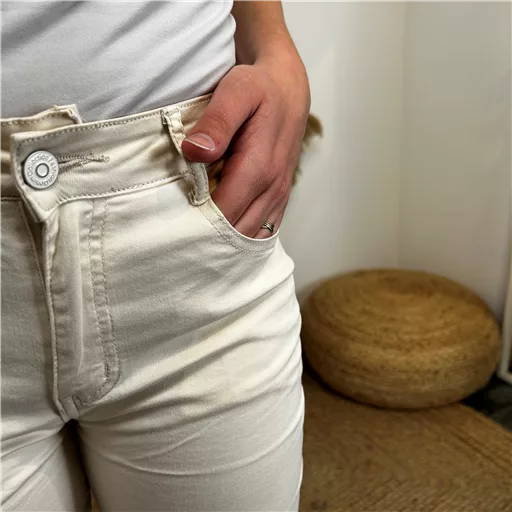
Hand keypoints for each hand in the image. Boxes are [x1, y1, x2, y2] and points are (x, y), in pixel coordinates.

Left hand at [181, 51, 310, 238]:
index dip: (196, 222)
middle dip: (207, 237)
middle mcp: (272, 189)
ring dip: (223, 241)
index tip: (170, 222)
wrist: (289, 91)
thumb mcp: (237, 91)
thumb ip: (217, 122)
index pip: (223, 212)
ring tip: (195, 236)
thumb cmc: (260, 89)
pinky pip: (262, 232)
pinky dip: (241, 238)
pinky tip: (221, 234)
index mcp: (259, 167)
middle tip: (176, 235)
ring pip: (249, 237)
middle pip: (236, 231)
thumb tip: (194, 151)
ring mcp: (278, 197)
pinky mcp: (279, 200)